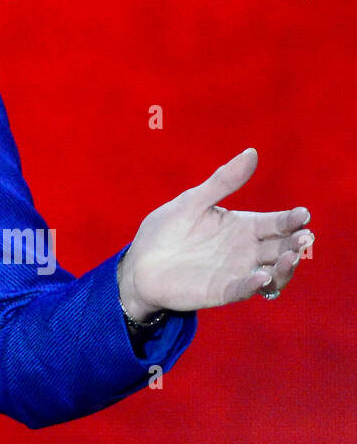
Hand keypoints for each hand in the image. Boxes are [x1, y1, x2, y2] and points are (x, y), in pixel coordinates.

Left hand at [118, 148, 312, 317]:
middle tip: (303, 237)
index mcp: (243, 226)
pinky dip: (254, 285)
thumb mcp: (193, 201)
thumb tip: (252, 152)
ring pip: (274, 273)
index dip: (292, 219)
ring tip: (289, 258)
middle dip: (296, 244)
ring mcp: (237, 272)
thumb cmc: (167, 230)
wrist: (140, 263)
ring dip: (285, 268)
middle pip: (282, 248)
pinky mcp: (222, 291)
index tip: (302, 214)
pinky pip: (244, 290)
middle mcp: (246, 251)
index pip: (276, 223)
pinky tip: (260, 277)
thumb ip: (223, 181)